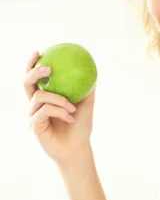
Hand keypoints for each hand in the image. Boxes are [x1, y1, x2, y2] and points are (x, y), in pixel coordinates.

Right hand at [24, 51, 95, 165]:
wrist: (78, 148)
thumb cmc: (81, 127)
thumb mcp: (87, 104)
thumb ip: (87, 88)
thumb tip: (94, 70)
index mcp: (44, 98)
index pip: (33, 78)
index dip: (32, 64)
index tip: (39, 51)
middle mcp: (35, 105)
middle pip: (26, 83)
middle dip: (34, 72)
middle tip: (48, 68)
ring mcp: (32, 115)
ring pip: (39, 97)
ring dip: (58, 99)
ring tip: (72, 106)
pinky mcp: (34, 126)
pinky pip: (45, 111)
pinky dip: (59, 111)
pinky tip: (70, 116)